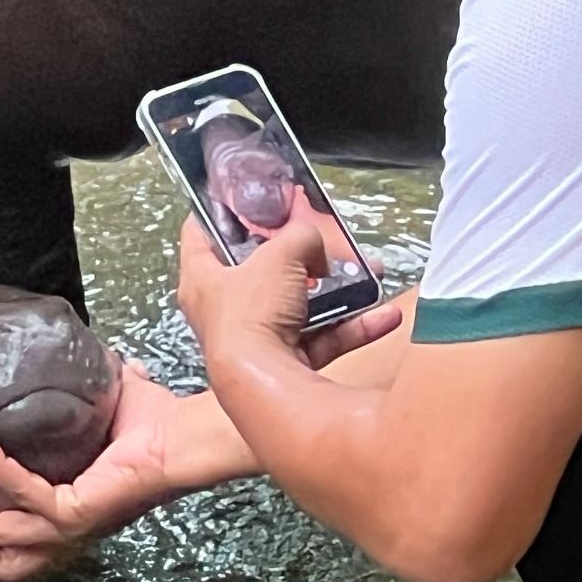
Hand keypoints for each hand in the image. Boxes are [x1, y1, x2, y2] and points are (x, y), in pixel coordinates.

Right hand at [0, 360, 183, 581]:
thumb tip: (84, 355)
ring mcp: (72, 524)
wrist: (184, 433)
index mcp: (69, 510)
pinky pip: (27, 496)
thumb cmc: (156, 424)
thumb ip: (86, 389)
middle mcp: (68, 527)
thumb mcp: (103, 406)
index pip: (13, 540)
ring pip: (3, 538)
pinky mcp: (78, 511)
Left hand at [177, 214, 400, 367]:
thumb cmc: (251, 316)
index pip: (199, 232)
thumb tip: (315, 247)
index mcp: (202, 278)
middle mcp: (223, 310)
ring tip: (366, 274)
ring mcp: (255, 339)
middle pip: (259, 272)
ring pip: (298, 306)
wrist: (267, 385)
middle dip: (298, 257)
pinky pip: (323, 339)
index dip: (219, 210)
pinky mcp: (284, 364)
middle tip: (320, 242)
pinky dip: (352, 327)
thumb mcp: (281, 254)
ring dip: (336, 292)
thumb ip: (302, 237)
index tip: (240, 197)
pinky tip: (382, 314)